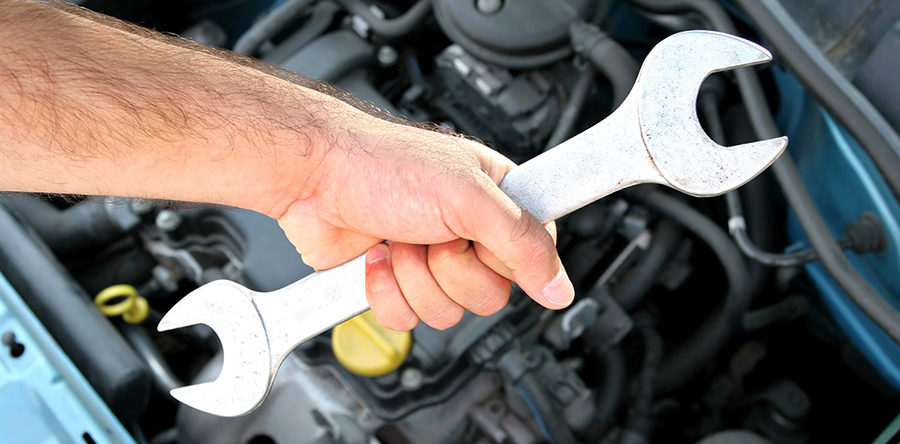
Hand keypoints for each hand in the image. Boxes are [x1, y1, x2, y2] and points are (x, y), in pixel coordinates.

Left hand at [276, 117, 574, 329]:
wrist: (315, 178)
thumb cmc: (382, 164)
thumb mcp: (469, 197)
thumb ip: (523, 242)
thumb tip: (560, 286)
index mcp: (497, 199)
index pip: (533, 253)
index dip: (507, 257)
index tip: (482, 241)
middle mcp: (468, 232)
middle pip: (490, 294)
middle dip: (450, 268)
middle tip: (432, 234)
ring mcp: (431, 260)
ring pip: (449, 312)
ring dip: (415, 278)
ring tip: (400, 237)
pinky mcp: (397, 282)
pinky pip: (409, 319)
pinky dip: (388, 292)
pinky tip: (379, 257)